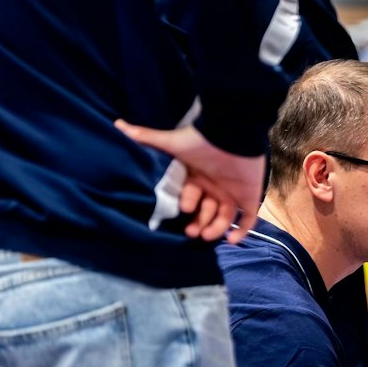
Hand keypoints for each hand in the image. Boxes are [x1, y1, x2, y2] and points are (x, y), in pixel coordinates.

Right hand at [114, 118, 265, 242]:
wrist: (233, 132)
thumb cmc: (202, 139)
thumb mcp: (171, 142)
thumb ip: (146, 137)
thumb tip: (117, 125)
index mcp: (197, 176)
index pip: (189, 196)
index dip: (186, 204)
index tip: (182, 209)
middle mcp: (213, 185)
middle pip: (204, 210)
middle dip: (198, 222)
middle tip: (192, 232)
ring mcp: (232, 191)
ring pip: (223, 217)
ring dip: (214, 229)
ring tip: (206, 236)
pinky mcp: (250, 195)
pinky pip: (248, 218)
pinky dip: (241, 231)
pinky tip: (232, 240)